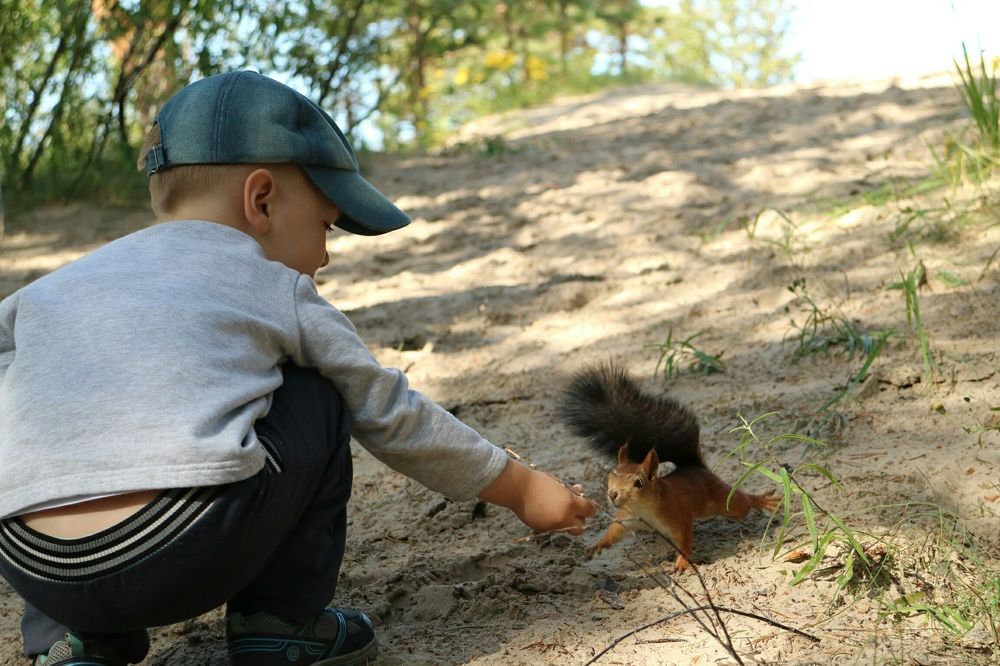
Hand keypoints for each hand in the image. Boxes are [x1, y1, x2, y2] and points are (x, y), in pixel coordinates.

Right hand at [479, 460, 597, 534]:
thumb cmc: (538, 482)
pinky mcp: (542, 529)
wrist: (517, 488)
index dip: (590, 508)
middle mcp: (564, 518)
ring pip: (566, 529)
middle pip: (580, 527)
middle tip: (574, 511)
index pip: (589, 511)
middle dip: (579, 520)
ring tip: (556, 508)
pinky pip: (553, 528)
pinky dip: (553, 522)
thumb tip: (580, 490)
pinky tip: (546, 511)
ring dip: (566, 521)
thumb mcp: (558, 484)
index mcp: (570, 504)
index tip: (588, 506)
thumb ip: (571, 491)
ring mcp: (553, 526)